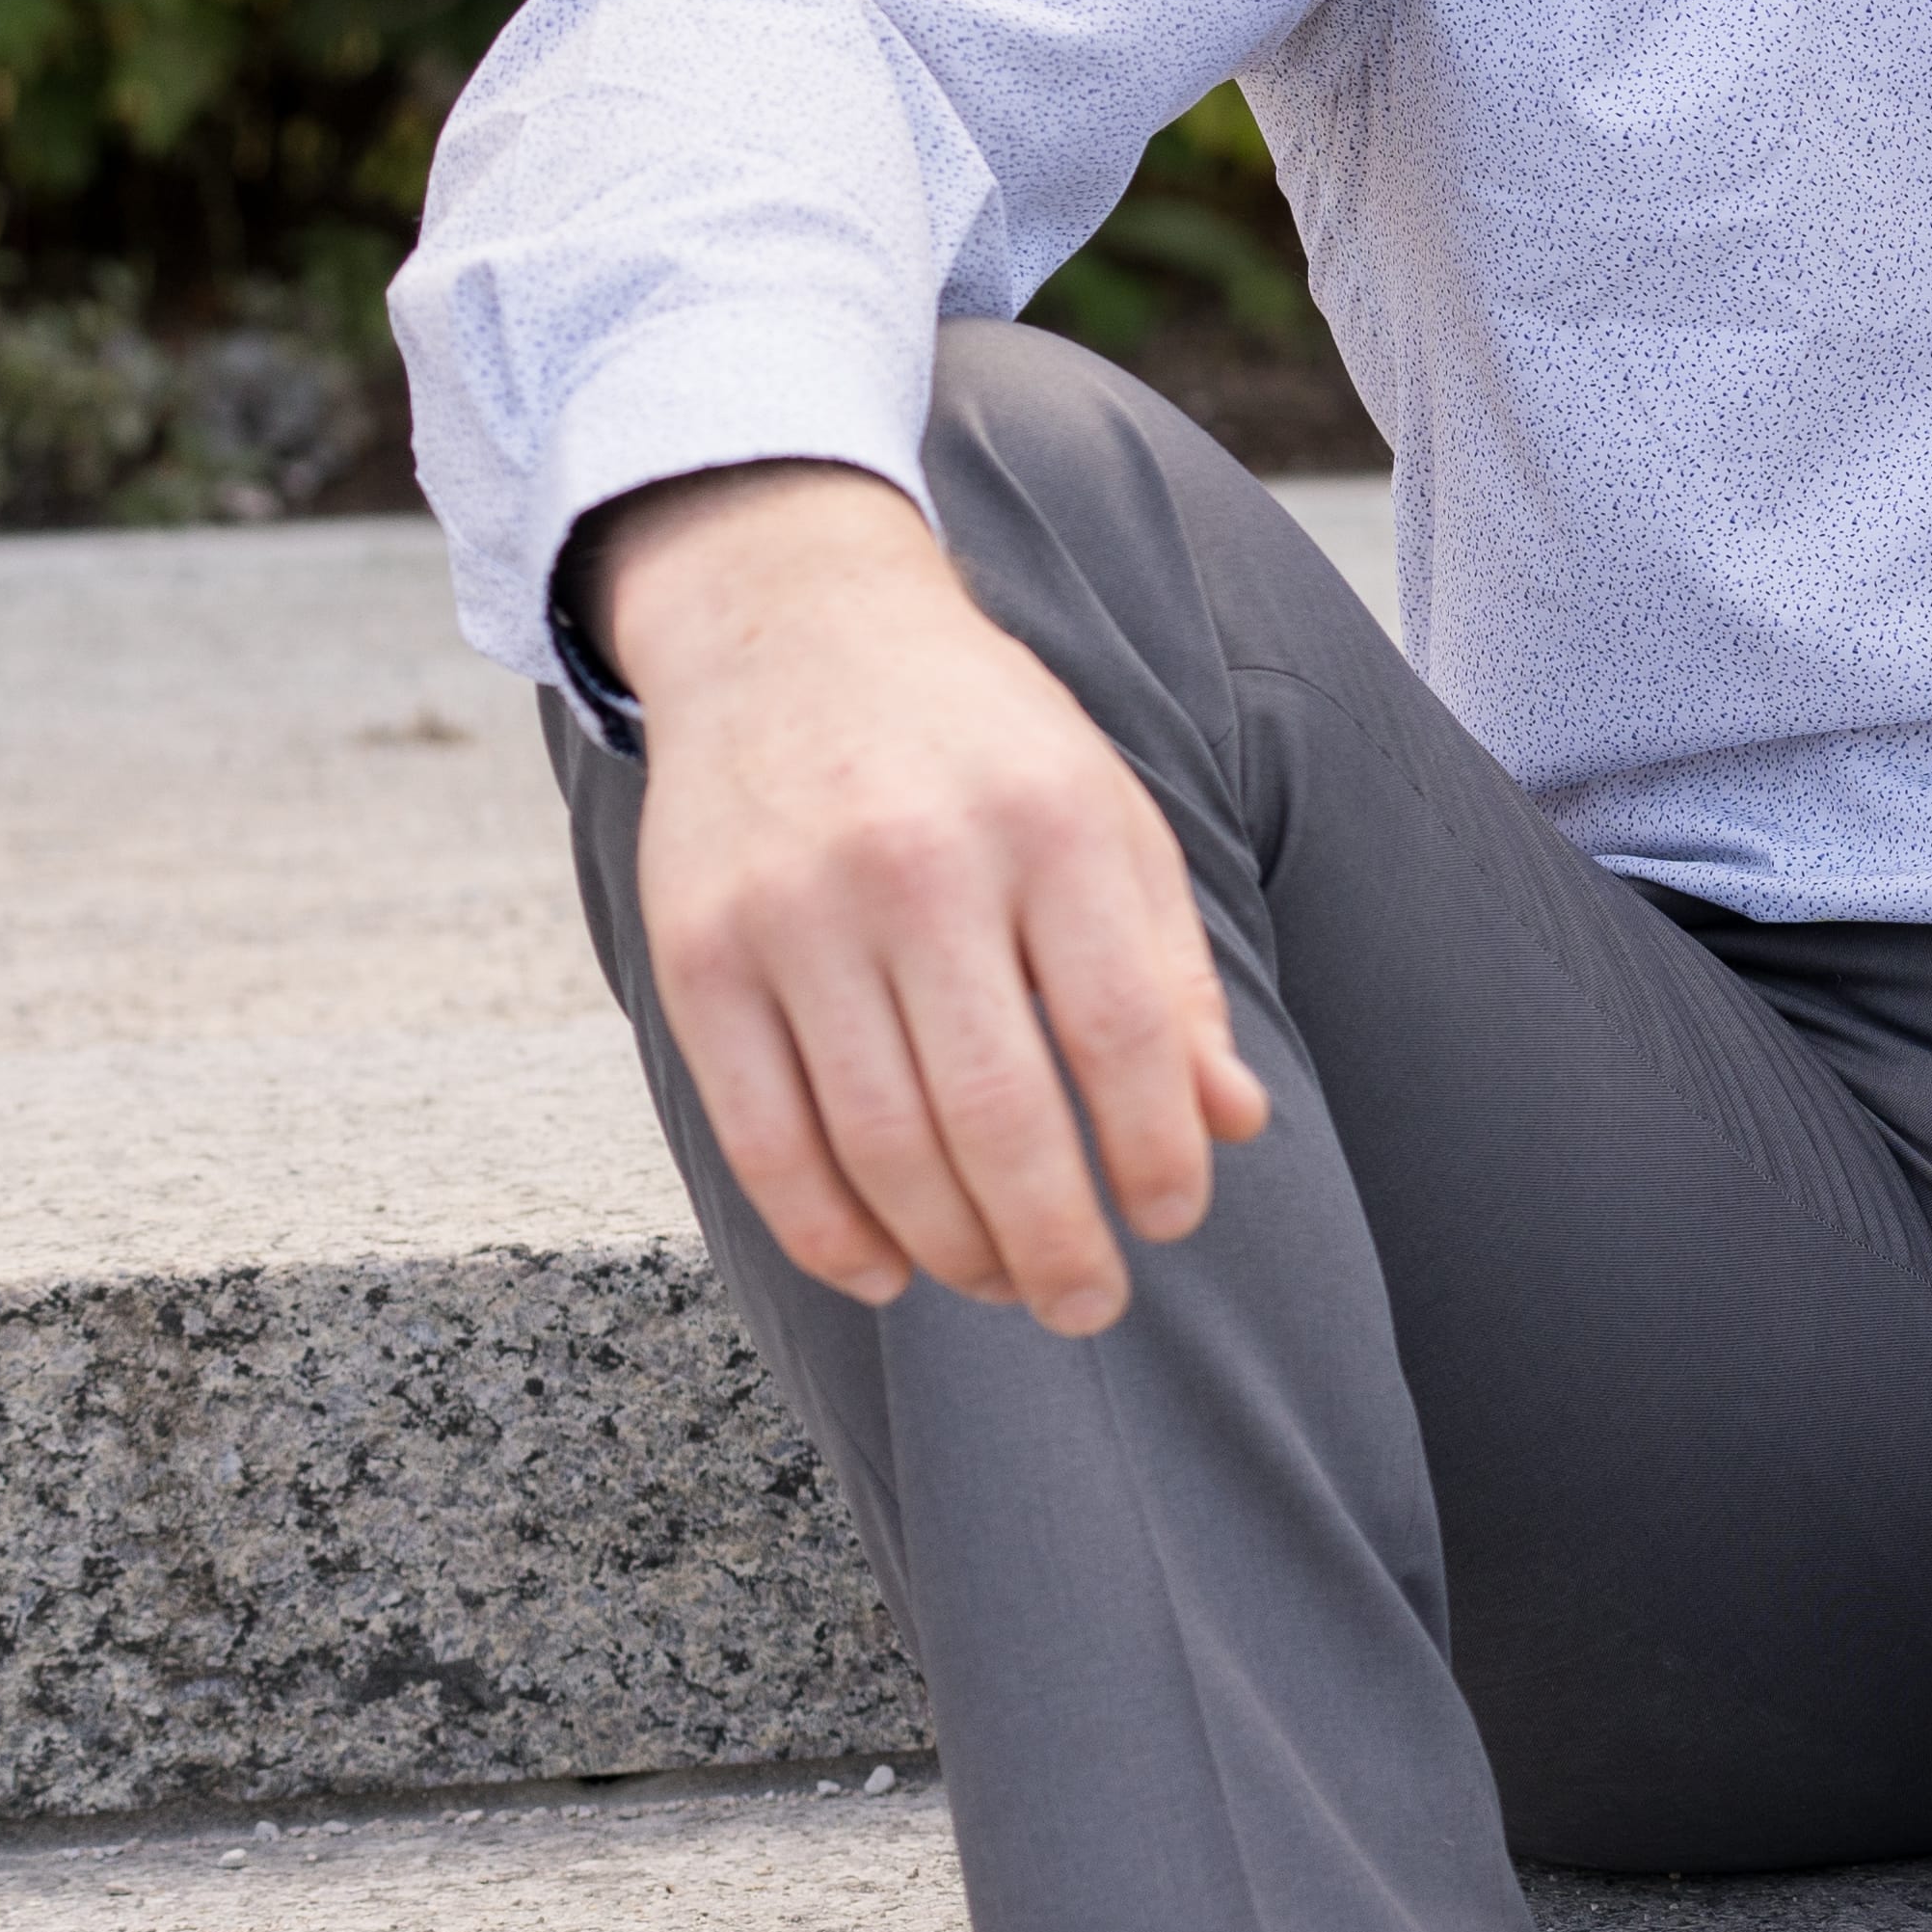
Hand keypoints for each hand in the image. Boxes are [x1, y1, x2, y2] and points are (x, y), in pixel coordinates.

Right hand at [586, 459, 1270, 1338]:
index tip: (1170, 1221)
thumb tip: (1234, 1125)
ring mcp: (794, 912)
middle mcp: (919, 865)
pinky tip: (887, 1271)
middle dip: (1054, 1241)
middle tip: (1088, 1307)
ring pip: (880, 1141)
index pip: (1121, 1033)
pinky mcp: (697, 953)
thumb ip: (1173, 974)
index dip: (1155, 1155)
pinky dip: (827, 1230)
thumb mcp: (1110, 820)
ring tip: (1001, 1280)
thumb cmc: (980, 744)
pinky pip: (764, 1133)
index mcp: (1051, 824)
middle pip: (997, 1110)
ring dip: (951, 1248)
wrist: (789, 624)